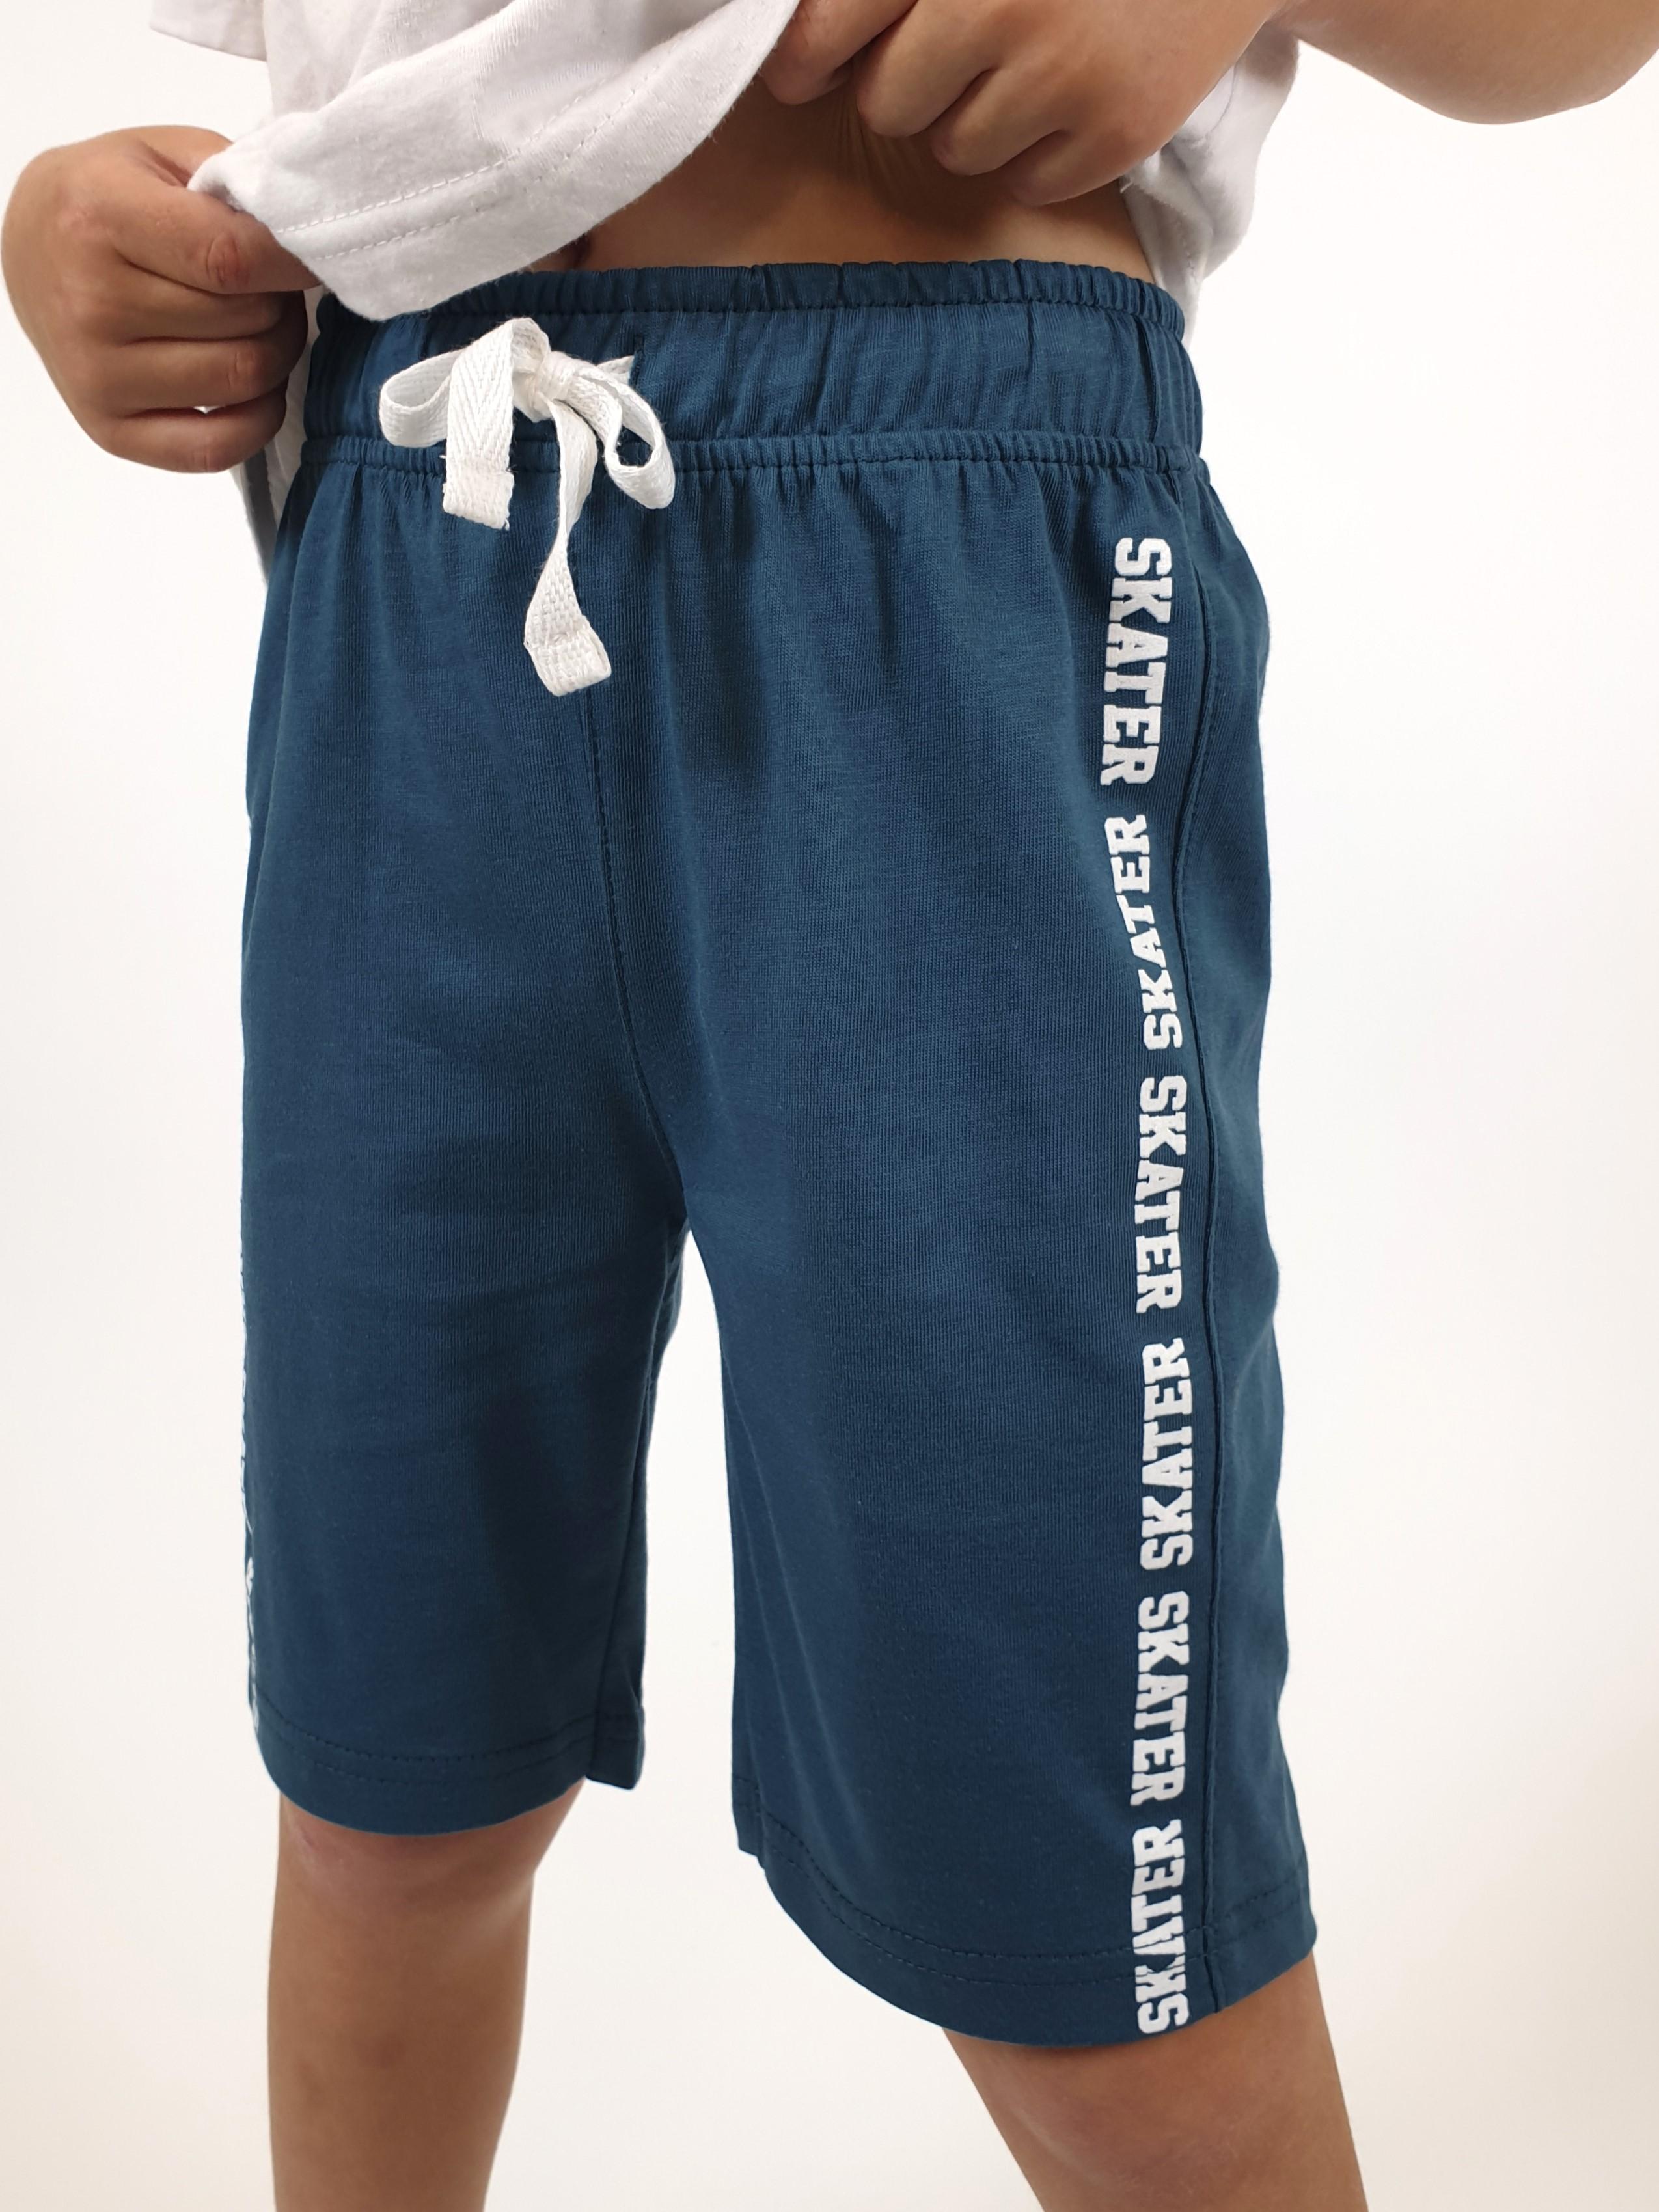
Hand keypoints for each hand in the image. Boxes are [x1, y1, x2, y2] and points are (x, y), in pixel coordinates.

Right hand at [1, 126, 316, 473]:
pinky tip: (253, 387)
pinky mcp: (109, 430)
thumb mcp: (161, 156)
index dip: (292, 262)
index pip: (232, 258)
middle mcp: (91, 304)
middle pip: (245, 322)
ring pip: (243, 380)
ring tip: (255, 325)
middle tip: (267, 286)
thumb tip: (305, 241)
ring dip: (275, 354)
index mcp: (100, 218)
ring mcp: (97, 375)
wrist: (30, 246)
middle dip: (279, 302)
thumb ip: (232, 187)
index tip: (310, 256)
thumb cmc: (106, 198)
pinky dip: (256, 420)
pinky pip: (216, 449)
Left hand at [763, 0, 1278, 204]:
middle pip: (885, 102)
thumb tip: (795, 45)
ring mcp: (1065, 73)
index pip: (825, 27)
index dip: (804, 59)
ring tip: (1033, 60)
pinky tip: (1076, 91)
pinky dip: (1039, 152)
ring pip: (953, 148)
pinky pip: (1024, 181)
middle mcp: (1003, 4)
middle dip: (908, 83)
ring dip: (975, 119)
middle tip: (963, 45)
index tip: (803, 71)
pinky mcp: (1117, 130)